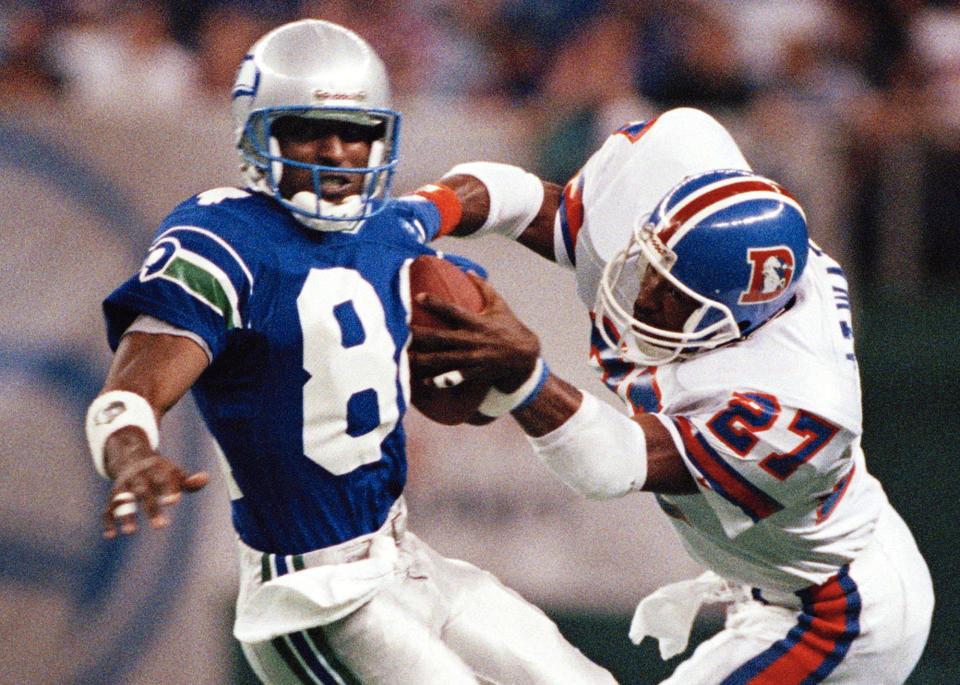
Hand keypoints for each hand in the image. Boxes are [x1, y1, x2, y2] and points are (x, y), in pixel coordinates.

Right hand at [101, 426, 208, 538]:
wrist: (132, 457)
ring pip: (122, 499)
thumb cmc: (161, 472)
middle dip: (151, 508)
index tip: (173, 502)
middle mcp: (138, 476)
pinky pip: (107, 508)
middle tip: (160, 526)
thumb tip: (204, 479)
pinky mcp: (113, 496)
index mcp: (156, 469)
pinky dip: (108, 521)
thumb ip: (190, 481)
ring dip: (125, 514)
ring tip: (131, 531)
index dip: (168, 490)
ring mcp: (124, 486)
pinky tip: (110, 535)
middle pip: (143, 492)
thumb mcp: (176, 473)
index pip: (163, 480)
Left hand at [409, 273, 540, 391]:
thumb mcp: (499, 304)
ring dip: (422, 359)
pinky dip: (440, 380)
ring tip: (404, 358)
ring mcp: (472, 358)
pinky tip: (424, 381)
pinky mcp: (474, 372)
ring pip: (442, 360)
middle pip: (440, 337)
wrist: (525, 356)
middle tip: (399, 332)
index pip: (453, 310)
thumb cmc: (510, 326)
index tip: (418, 296)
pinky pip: (454, 378)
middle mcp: (472, 340)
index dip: (435, 303)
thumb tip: (467, 270)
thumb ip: (483, 287)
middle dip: (419, 335)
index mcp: (477, 321)